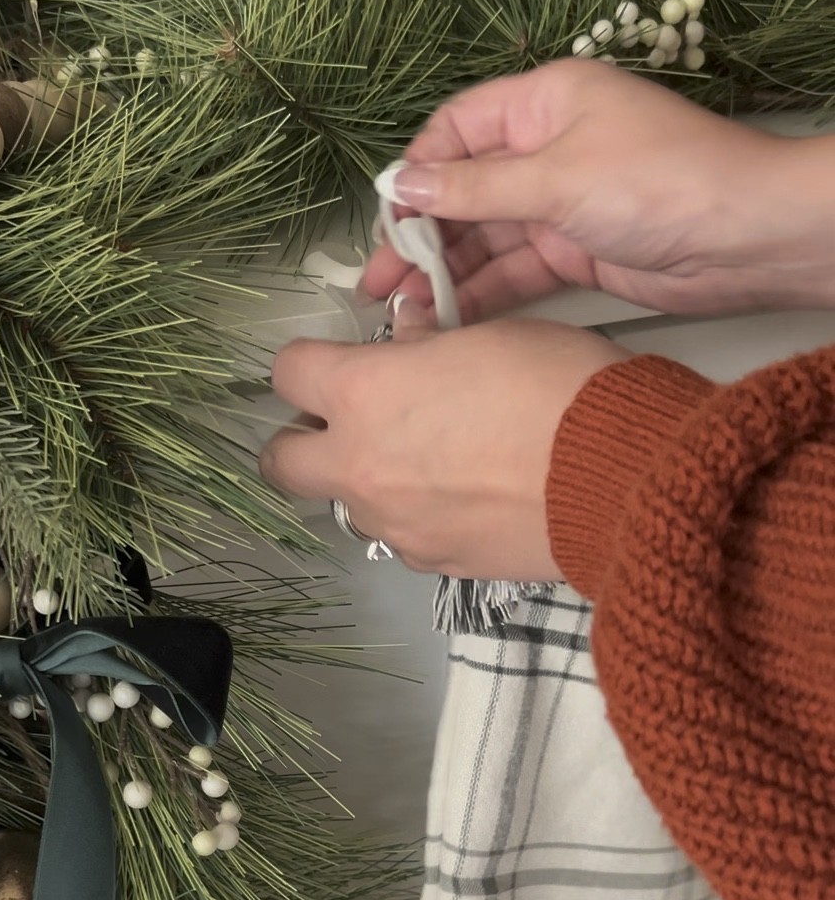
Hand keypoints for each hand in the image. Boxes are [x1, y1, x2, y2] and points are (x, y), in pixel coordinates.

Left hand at [261, 318, 626, 581]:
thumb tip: (407, 345)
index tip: (333, 362)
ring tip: (429, 461)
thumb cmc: (558, 389)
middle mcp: (361, 465)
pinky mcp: (434, 562)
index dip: (308, 362)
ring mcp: (395, 523)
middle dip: (300, 441)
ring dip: (369, 480)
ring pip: (348, 503)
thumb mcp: (488, 337)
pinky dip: (418, 516)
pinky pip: (404, 537)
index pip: (289, 372)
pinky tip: (466, 497)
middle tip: (344, 426)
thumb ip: (427, 346)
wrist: (618, 478)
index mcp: (364, 393)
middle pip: (282, 461)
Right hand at [363, 61, 834, 321]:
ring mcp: (562, 204)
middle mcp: (548, 148)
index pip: (457, 130)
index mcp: (544, 102)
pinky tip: (445, 318)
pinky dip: (480, 294)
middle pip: (463, 191)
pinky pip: (513, 272)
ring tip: (403, 313)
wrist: (747, 237)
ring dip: (444, 273)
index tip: (385, 218)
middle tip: (379, 281)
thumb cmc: (664, 180)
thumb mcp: (556, 178)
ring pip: (484, 238)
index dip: (417, 172)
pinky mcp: (576, 251)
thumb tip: (403, 187)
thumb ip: (474, 189)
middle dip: (419, 236)